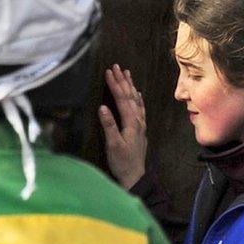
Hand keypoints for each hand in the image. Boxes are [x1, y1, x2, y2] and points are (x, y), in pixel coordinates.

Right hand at [98, 65, 148, 188]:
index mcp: (131, 122)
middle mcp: (138, 120)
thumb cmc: (122, 162)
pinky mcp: (140, 130)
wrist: (135, 177)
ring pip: (136, 100)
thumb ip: (109, 126)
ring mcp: (140, 124)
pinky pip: (140, 108)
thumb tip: (102, 107)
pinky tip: (138, 94)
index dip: (115, 84)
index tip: (108, 71)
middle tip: (117, 66)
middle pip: (130, 96)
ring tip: (128, 73)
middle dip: (123, 80)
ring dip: (131, 86)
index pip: (122, 99)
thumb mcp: (113, 145)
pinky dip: (138, 99)